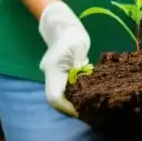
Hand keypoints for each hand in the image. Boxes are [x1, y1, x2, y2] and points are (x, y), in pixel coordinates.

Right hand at [38, 2, 89, 117]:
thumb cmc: (72, 36)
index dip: (66, 106)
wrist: (64, 29)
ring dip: (73, 104)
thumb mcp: (77, 46)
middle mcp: (52, 77)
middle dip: (70, 108)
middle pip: (56, 100)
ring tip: (90, 106)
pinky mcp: (62, 77)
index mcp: (52, 71)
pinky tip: (88, 97)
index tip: (80, 111)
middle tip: (88, 111)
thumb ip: (78, 61)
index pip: (54, 96)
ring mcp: (56, 78)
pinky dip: (75, 97)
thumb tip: (80, 75)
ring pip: (61, 97)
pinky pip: (66, 92)